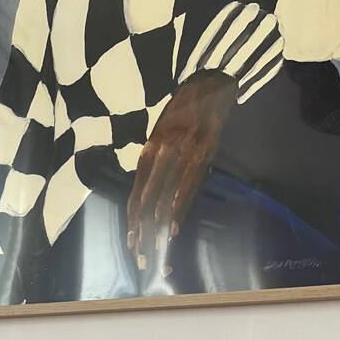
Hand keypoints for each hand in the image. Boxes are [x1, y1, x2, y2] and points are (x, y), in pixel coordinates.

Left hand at [126, 71, 237, 274]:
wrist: (209, 81)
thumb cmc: (183, 112)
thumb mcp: (161, 136)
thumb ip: (155, 164)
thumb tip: (149, 197)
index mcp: (148, 151)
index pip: (135, 195)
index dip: (131, 223)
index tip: (131, 245)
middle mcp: (160, 154)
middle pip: (145, 202)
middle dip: (141, 234)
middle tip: (141, 258)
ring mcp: (180, 154)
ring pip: (164, 199)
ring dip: (159, 229)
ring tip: (156, 251)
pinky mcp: (202, 153)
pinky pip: (187, 187)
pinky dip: (179, 210)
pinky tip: (174, 228)